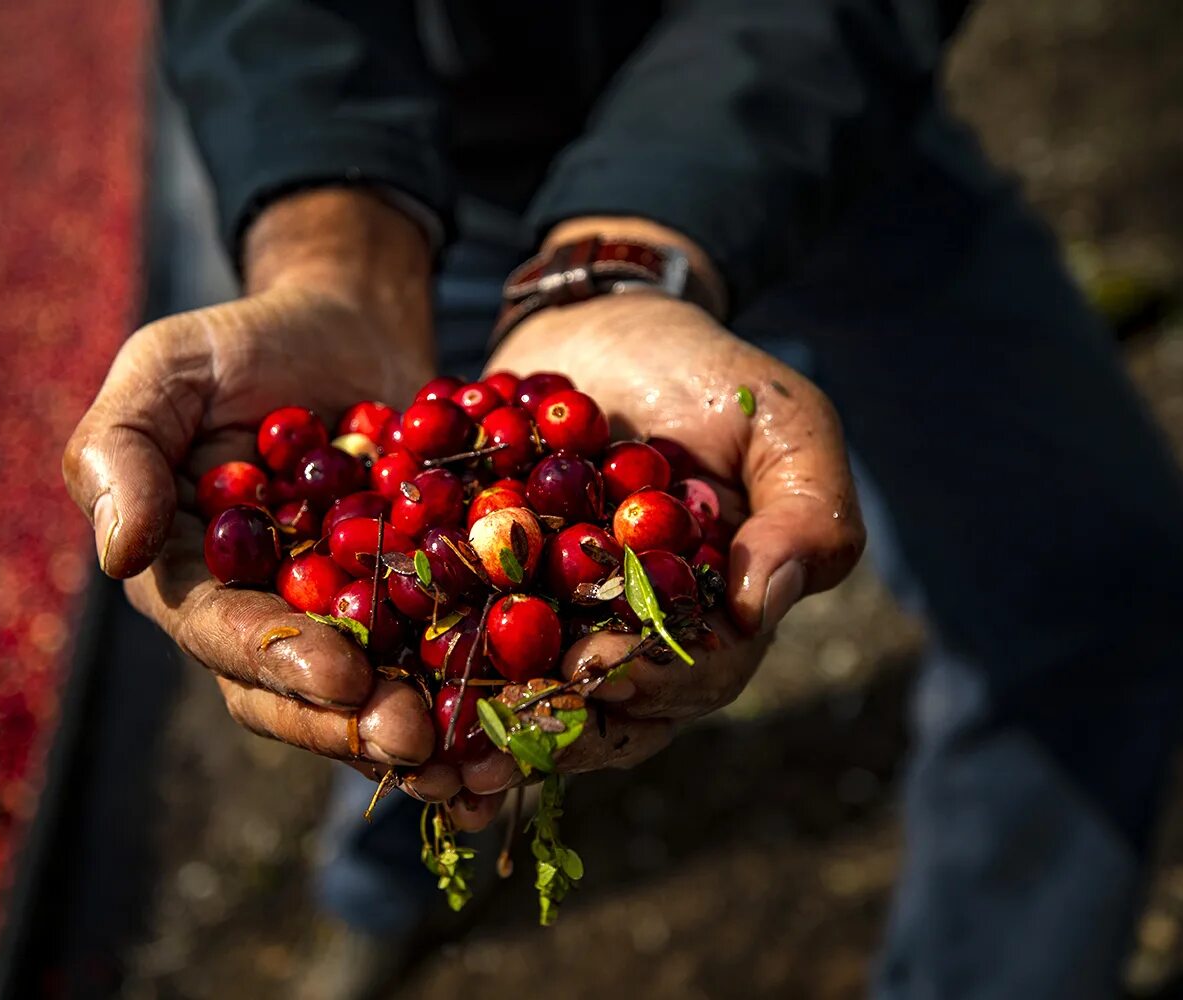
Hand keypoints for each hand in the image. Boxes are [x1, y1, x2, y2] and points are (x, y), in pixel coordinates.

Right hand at [62, 189, 453, 778]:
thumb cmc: (244, 342)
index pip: (222, 633)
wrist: (348, 324)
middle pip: (298, 693)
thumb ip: (121, 447)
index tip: (340, 676)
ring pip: (375, 697)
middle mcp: (264, 616)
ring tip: (479, 761)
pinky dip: (481, 690)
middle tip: (417, 742)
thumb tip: (117, 553)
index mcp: (191, 576)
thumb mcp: (167, 366)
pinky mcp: (416, 605)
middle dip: (354, 723)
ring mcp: (343, 620)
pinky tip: (529, 721)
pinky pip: (444, 656)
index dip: (278, 661)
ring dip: (426, 734)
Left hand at [449, 288, 864, 815]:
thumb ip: (804, 513)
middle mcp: (629, 643)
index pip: (690, 672)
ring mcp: (551, 626)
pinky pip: (451, 642)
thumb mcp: (781, 427)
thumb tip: (760, 606)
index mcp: (710, 622)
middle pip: (598, 708)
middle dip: (546, 728)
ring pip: (520, 693)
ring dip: (474, 727)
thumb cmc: (708, 377)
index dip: (646, 679)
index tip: (596, 669)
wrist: (600, 322)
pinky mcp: (481, 596)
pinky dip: (419, 668)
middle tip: (492, 738)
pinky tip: (379, 682)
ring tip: (426, 747)